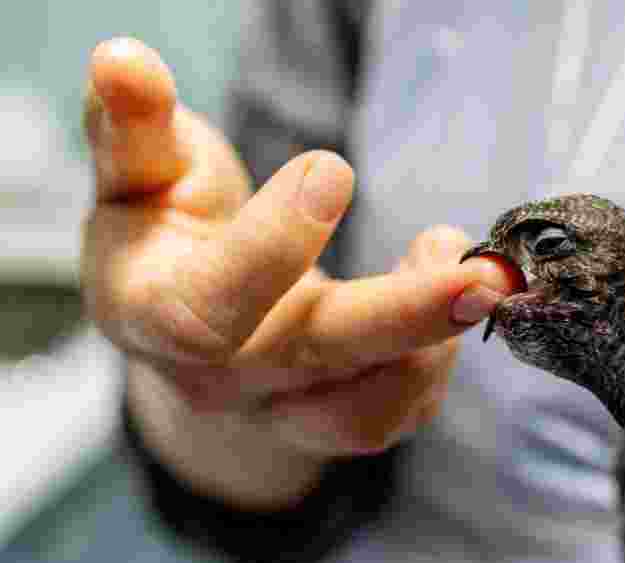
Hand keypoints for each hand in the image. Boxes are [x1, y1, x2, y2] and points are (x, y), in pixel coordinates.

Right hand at [82, 37, 517, 508]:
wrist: (183, 329)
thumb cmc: (162, 233)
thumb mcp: (138, 177)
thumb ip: (135, 127)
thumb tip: (123, 60)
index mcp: (153, 315)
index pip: (211, 307)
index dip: (273, 247)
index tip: (333, 167)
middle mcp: (220, 378)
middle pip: (316, 359)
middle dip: (406, 316)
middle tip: (485, 271)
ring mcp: (280, 412)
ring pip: (367, 414)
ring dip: (437, 343)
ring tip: (478, 272)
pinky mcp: (332, 421)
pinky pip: (397, 415)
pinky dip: (439, 362)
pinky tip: (453, 295)